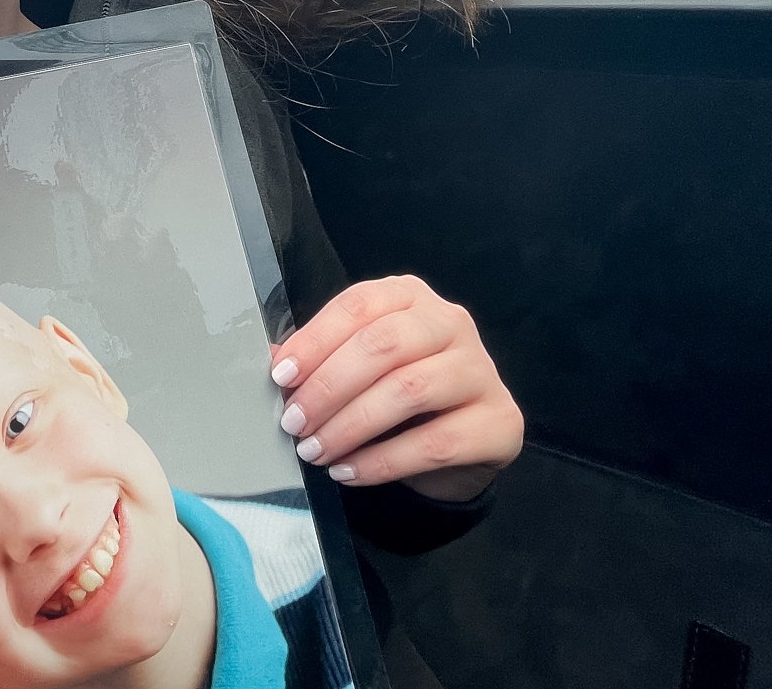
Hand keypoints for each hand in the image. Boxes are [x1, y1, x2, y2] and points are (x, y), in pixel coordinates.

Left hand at [269, 275, 520, 501]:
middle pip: (384, 344)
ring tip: (315, 451)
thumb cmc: (399, 396)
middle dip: (329, 386)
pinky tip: (349, 472)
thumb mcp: (358, 371)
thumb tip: (271, 362)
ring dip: (351, 425)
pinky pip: (435, 442)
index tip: (281, 376)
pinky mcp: (500, 420)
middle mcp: (451, 323)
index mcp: (410, 297)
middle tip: (294, 422)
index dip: (315, 340)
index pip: (359, 305)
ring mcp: (481, 370)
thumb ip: (320, 362)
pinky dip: (382, 461)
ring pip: (409, 390)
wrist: (463, 443)